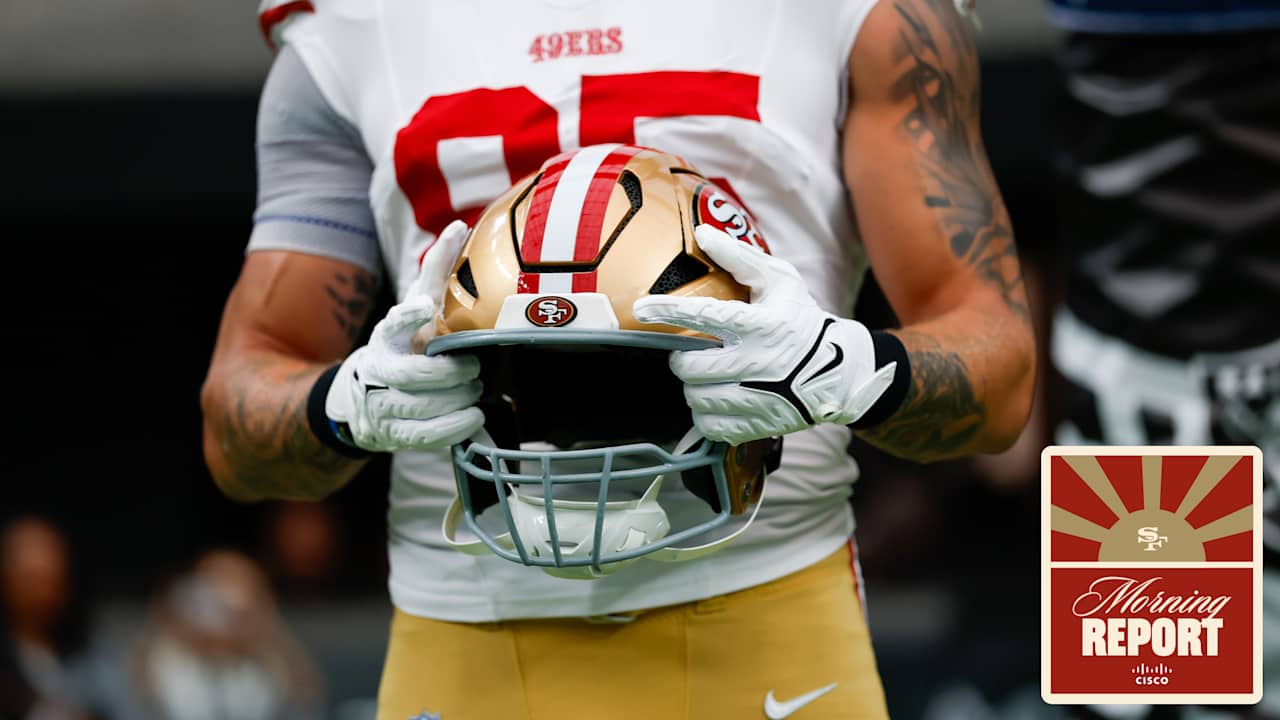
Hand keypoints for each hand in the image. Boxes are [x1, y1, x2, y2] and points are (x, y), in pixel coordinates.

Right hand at [326, 221, 483, 450]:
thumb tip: (460, 225)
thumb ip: (437, 269)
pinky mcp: (394, 433)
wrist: (366, 395)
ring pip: (423, 406)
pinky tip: (474, 416)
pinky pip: (426, 435)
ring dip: (459, 398)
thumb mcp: (417, 305)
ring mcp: (384, 403)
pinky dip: (455, 427)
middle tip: (474, 367)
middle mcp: (381, 368)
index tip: (424, 306)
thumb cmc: (406, 342)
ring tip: (477, 390)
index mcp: (388, 335)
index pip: (394, 321)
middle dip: (452, 373)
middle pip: (416, 374)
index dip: (408, 314)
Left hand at [633, 225, 897, 444]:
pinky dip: (705, 414)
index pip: (704, 316)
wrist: (841, 371)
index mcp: (761, 324)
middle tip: (690, 353)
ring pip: (695, 397)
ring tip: (707, 376)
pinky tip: (717, 399)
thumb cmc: (803, 320)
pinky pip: (709, 425)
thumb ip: (740, 258)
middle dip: (681, 359)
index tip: (640, 308)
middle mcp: (757, 363)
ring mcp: (757, 398)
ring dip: (693, 386)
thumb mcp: (781, 281)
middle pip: (689, 366)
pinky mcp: (758, 424)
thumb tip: (703, 234)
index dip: (668, 311)